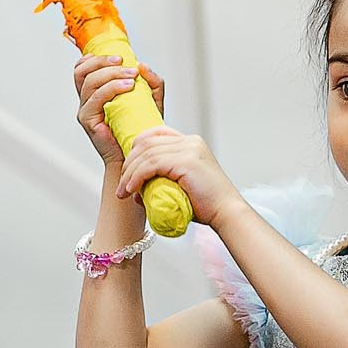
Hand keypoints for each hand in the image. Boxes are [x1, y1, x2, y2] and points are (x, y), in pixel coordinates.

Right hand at [71, 52, 163, 168]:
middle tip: (124, 63)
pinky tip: (128, 87)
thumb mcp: (151, 100)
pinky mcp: (88, 121)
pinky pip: (95, 99)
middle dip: (103, 62)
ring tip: (131, 76)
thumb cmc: (140, 129)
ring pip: (89, 82)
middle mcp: (86, 101)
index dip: (94, 59)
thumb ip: (151, 81)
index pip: (82, 69)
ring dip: (111, 74)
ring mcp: (85, 111)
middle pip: (82, 71)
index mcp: (94, 93)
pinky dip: (111, 88)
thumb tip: (142, 65)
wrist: (135, 154)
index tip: (117, 58)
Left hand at [117, 125, 235, 226]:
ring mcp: (189, 149)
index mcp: (191, 143)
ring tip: (123, 192)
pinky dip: (137, 177)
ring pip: (146, 154)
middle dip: (129, 163)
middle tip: (121, 185)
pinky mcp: (186, 161)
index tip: (128, 168)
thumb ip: (163, 180)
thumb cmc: (206, 206)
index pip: (156, 134)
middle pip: (147, 142)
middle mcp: (190, 141)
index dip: (137, 147)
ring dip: (130, 173)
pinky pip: (151, 164)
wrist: (226, 214)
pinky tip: (131, 190)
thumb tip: (139, 188)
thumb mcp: (182, 185)